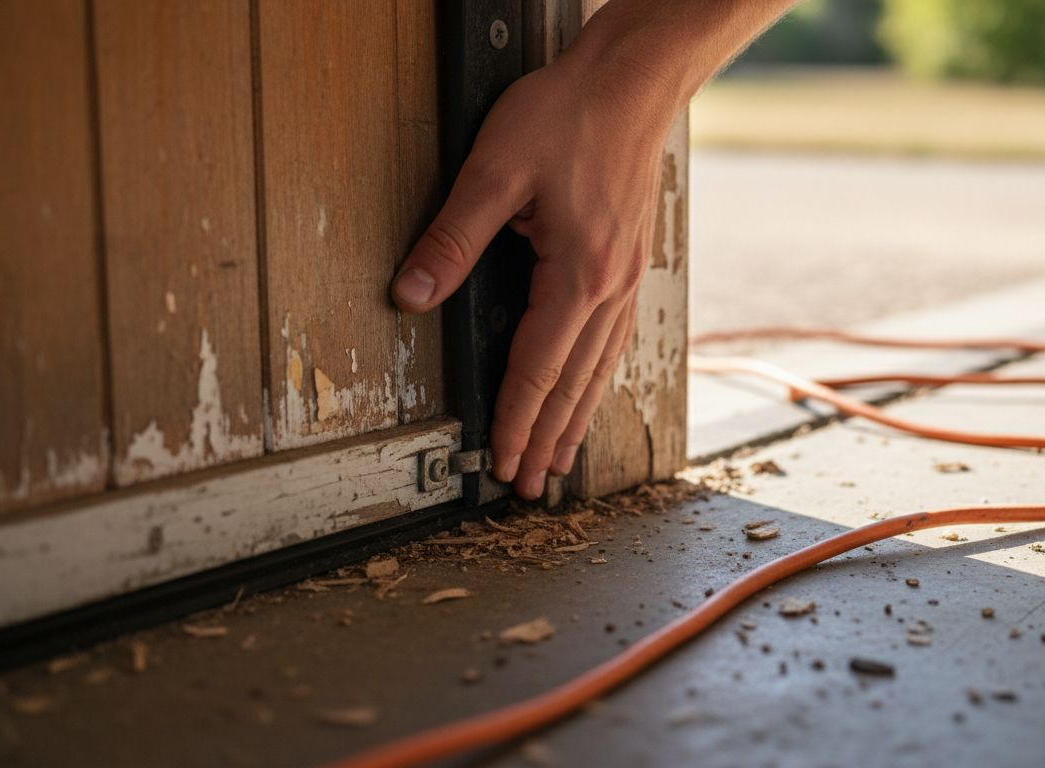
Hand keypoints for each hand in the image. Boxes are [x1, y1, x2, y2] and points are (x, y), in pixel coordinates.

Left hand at [390, 49, 671, 499]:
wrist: (632, 81)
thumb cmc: (569, 115)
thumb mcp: (495, 170)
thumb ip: (451, 237)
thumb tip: (412, 292)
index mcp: (579, 275)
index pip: (538, 369)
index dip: (514, 420)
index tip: (500, 461)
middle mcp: (611, 287)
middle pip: (575, 384)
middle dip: (548, 439)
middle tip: (531, 485)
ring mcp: (627, 278)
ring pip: (601, 369)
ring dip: (577, 419)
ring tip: (561, 458)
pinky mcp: (629, 263)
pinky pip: (614, 341)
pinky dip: (598, 379)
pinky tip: (590, 389)